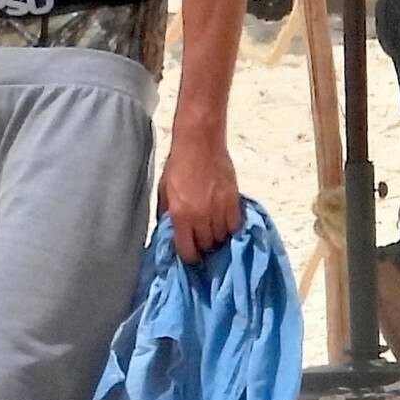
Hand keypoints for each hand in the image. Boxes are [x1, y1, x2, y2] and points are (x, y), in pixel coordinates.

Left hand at [159, 138, 241, 263]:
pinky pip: (235, 225)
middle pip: (207, 246)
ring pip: (222, 237)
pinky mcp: (233, 201)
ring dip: (217, 237)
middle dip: (203, 247)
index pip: (188, 250)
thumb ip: (166, 214)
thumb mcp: (164, 191)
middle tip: (201, 241)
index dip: (189, 256)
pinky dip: (230, 227)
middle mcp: (201, 216)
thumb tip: (167, 232)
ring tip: (212, 231)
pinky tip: (224, 223)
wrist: (199, 143)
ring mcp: (219, 209)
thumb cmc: (178, 165)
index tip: (190, 255)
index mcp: (181, 215)